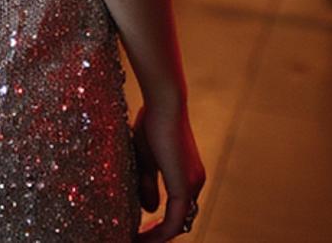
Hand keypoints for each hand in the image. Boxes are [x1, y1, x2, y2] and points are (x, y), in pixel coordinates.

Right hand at [133, 102, 205, 239]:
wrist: (164, 103)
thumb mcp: (148, 159)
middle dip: (158, 234)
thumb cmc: (153, 122)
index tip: (138, 231)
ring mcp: (192, 186)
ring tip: (135, 242)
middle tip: (135, 240)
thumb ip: (149, 184)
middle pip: (179, 220)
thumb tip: (150, 210)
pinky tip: (140, 237)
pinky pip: (174, 222)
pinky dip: (158, 234)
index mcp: (189, 174)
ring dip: (156, 237)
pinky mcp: (184, 187)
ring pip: (177, 224)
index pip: (178, 209)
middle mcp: (196, 183)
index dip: (160, 224)